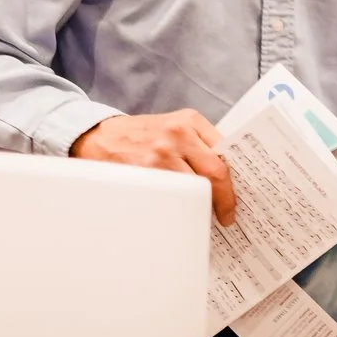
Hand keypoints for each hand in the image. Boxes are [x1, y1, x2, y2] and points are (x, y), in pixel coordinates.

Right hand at [73, 111, 236, 224]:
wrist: (99, 137)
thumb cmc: (141, 135)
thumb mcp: (173, 126)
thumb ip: (199, 143)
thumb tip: (226, 175)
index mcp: (189, 121)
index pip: (225, 152)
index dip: (234, 178)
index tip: (238, 194)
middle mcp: (178, 134)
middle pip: (216, 172)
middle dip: (225, 199)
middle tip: (227, 215)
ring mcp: (161, 153)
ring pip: (196, 188)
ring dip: (203, 206)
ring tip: (204, 216)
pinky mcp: (145, 172)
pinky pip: (173, 197)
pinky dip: (180, 209)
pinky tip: (181, 214)